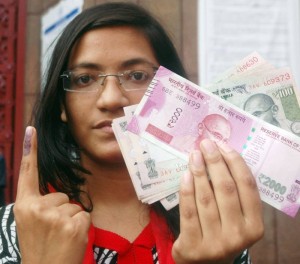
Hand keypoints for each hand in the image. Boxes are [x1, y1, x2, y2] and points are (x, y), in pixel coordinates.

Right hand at [13, 126, 90, 263]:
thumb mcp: (30, 224)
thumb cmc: (40, 248)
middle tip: (53, 232)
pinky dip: (81, 226)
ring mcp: (56, 216)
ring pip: (74, 205)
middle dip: (61, 210)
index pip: (28, 173)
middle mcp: (37, 207)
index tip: (31, 130)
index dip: (29, 150)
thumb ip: (39, 205)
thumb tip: (57, 195)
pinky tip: (70, 240)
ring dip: (71, 220)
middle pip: (61, 194)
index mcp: (24, 206)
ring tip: (60, 237)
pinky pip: (84, 214)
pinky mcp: (73, 224)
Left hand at [172, 139, 263, 263]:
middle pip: (226, 189)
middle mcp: (238, 236)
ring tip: (194, 155)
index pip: (247, 187)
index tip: (223, 145)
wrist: (205, 263)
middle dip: (215, 162)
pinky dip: (186, 191)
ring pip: (206, 198)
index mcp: (254, 226)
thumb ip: (234, 194)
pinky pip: (189, 212)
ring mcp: (215, 243)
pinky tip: (185, 175)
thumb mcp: (236, 218)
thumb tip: (221, 156)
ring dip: (199, 172)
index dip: (235, 162)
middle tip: (206, 144)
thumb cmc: (223, 232)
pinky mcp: (193, 247)